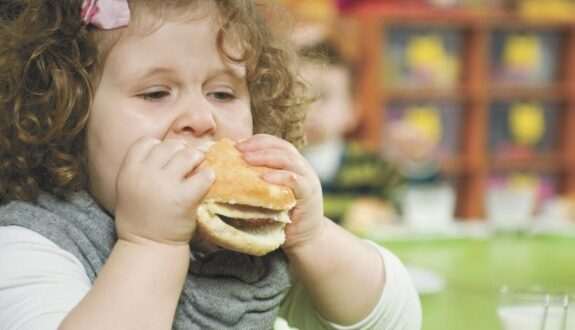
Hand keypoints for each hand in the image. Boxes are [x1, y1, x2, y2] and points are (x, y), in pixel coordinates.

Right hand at [114, 138, 214, 245]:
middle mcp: (145, 175)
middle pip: (170, 146)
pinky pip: (204, 176)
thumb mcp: (128, 188)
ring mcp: (165, 185)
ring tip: (197, 169)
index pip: (147, 142)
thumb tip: (170, 149)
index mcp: (128, 171)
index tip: (166, 160)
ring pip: (188, 155)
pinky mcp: (184, 198)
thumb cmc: (140, 218)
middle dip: (181, 152)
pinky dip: (208, 177)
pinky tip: (206, 182)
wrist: (148, 247)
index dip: (159, 148)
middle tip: (187, 164)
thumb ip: (142, 168)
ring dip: (196, 160)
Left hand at [236, 134, 325, 250]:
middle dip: (258, 145)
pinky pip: (295, 180)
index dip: (256, 141)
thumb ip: (257, 182)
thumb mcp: (269, 195)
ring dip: (265, 157)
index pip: (275, 143)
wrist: (306, 240)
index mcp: (292, 164)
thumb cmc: (282, 218)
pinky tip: (264, 178)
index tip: (235, 145)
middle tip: (238, 149)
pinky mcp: (309, 194)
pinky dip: (279, 176)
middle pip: (281, 147)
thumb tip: (226, 174)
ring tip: (246, 159)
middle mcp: (302, 168)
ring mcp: (308, 179)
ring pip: (288, 159)